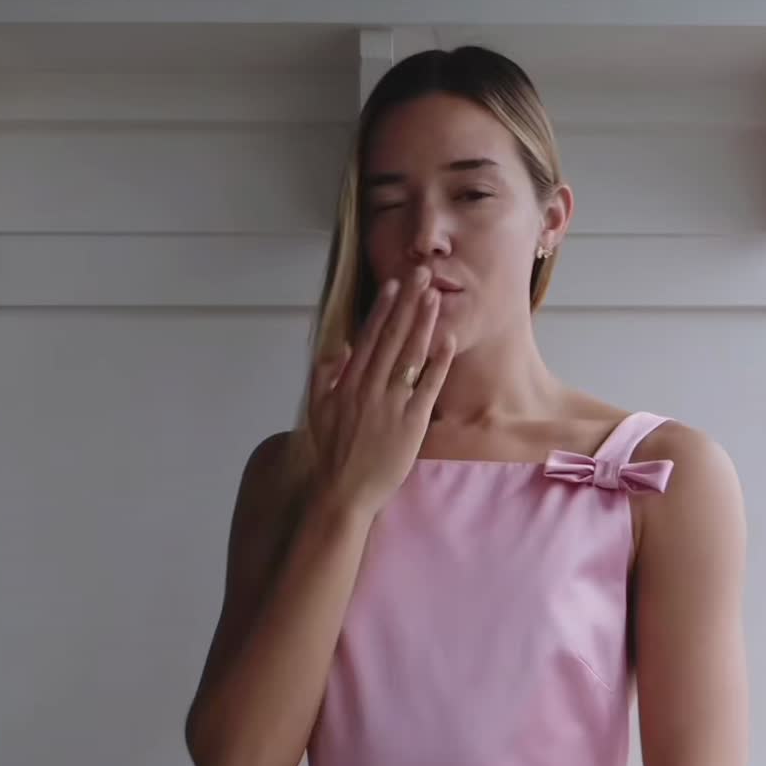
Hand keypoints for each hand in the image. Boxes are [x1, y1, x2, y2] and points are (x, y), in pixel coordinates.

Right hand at [307, 267, 455, 515]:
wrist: (344, 491)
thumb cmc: (333, 453)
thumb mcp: (318, 409)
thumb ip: (326, 375)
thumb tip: (342, 349)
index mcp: (348, 383)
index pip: (369, 337)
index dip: (383, 308)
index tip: (394, 284)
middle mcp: (370, 387)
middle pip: (392, 337)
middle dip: (408, 302)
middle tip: (421, 274)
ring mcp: (392, 403)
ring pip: (410, 355)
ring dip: (423, 323)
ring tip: (434, 296)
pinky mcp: (411, 422)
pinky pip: (428, 386)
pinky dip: (438, 362)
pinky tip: (447, 340)